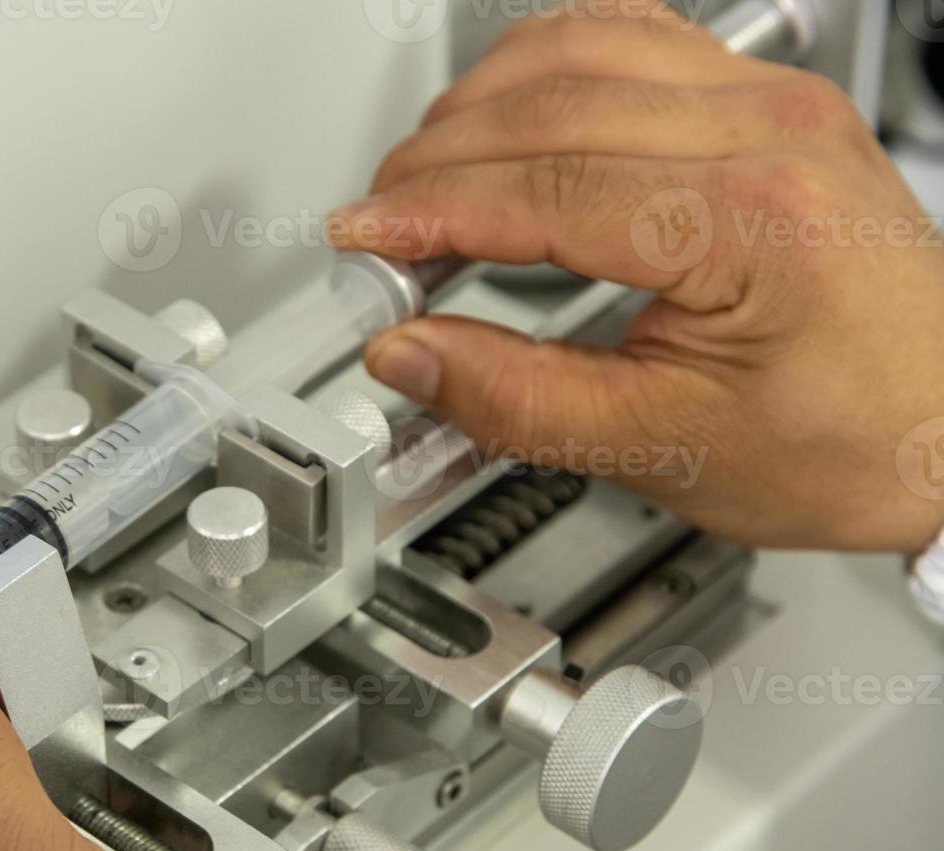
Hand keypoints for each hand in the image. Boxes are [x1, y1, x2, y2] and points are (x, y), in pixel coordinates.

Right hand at [328, 0, 943, 553]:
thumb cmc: (853, 441)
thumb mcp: (667, 447)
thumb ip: (518, 399)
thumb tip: (410, 355)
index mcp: (750, 219)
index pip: (541, 187)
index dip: (427, 213)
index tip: (360, 241)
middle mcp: (770, 129)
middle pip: (548, 103)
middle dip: (435, 163)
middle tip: (380, 233)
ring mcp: (774, 98)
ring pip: (581, 44)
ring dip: (479, 104)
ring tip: (426, 180)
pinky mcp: (770, 97)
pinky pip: (634, 34)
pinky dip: (547, 64)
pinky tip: (508, 110)